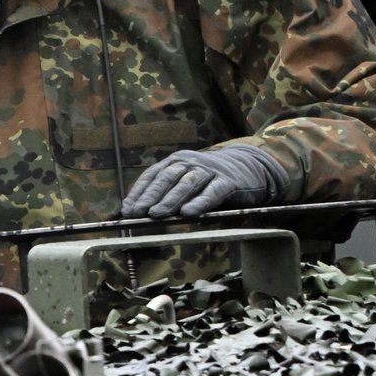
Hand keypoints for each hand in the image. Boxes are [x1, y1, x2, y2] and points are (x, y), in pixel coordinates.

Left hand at [121, 146, 288, 218]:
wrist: (249, 168)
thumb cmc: (210, 181)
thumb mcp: (187, 184)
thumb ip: (169, 194)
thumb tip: (142, 213)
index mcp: (177, 161)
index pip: (153, 175)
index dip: (139, 192)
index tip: (126, 209)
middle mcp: (191, 162)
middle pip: (167, 178)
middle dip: (150, 196)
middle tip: (136, 213)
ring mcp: (210, 170)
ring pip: (186, 184)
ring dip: (170, 200)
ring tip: (156, 214)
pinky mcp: (228, 181)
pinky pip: (212, 192)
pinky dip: (199, 202)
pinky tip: (188, 213)